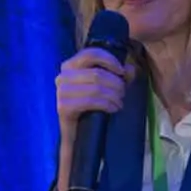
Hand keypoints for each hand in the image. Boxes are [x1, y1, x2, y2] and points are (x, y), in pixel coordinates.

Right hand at [53, 48, 135, 190]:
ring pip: (95, 87)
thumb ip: (119, 76)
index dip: (109, 60)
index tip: (122, 71)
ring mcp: (61, 92)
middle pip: (97, 73)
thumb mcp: (107, 88)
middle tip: (123, 95)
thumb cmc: (93, 108)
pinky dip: (106, 104)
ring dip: (113, 95)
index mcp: (70, 66)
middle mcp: (62, 77)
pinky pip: (91, 101)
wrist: (78, 136)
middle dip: (116, 84)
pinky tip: (113, 109)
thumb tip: (130, 69)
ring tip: (119, 103)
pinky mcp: (63, 108)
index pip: (90, 54)